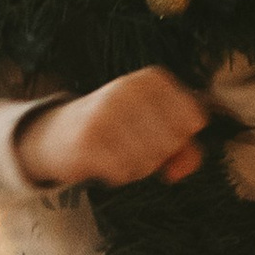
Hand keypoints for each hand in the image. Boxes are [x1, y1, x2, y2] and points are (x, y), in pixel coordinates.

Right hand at [17, 68, 210, 190]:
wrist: (59, 132)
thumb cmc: (119, 129)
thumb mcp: (157, 127)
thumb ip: (186, 148)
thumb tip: (178, 171)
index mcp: (152, 79)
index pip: (195, 119)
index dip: (180, 136)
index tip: (158, 130)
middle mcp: (130, 88)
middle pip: (173, 142)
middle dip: (158, 154)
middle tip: (132, 142)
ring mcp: (106, 112)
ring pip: (150, 160)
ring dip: (137, 166)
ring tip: (117, 150)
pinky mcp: (87, 139)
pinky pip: (124, 173)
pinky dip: (118, 175)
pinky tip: (104, 160)